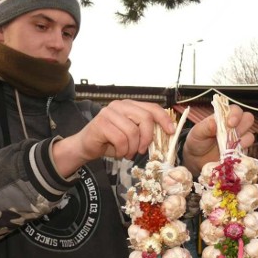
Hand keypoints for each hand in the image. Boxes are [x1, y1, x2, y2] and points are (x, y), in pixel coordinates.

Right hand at [52, 100, 174, 175]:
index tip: (171, 132)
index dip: (164, 119)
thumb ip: (144, 130)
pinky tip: (118, 152)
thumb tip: (165, 135)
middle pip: (145, 118)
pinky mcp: (101, 123)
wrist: (86, 146)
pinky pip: (120, 139)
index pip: (152, 108)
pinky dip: (122, 150)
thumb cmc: (110, 141)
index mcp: (129, 105)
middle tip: (142, 150)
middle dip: (147, 138)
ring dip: (132, 148)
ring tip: (127, 153)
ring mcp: (109, 113)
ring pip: (132, 131)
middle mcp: (120, 105)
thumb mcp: (131, 135)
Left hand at [182, 104, 254, 175]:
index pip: (236, 110)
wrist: (196, 159)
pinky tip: (232, 154)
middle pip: (248, 119)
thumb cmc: (197, 141)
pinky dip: (241, 152)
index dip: (236, 115)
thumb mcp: (197, 133)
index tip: (230, 123)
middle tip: (233, 132)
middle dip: (243, 125)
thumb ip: (205, 127)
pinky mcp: (240, 152)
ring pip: (250, 135)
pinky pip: (247, 151)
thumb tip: (214, 123)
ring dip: (243, 140)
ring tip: (231, 146)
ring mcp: (239, 139)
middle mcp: (234, 126)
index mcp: (224, 117)